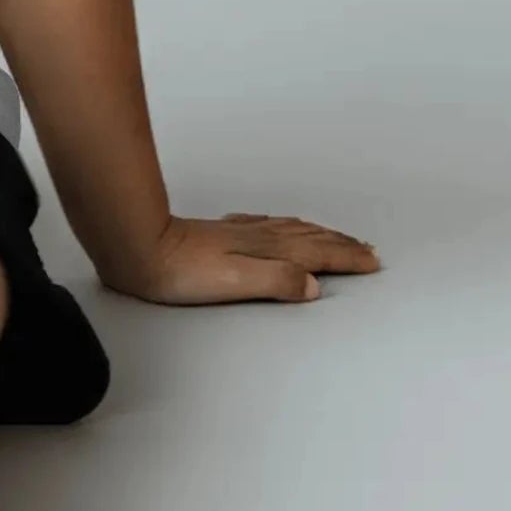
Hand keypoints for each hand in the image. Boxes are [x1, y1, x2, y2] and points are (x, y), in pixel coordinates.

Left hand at [101, 212, 380, 306]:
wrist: (137, 245)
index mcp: (267, 251)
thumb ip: (275, 282)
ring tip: (336, 236)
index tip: (373, 262)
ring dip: (318, 233)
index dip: (347, 258)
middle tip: (367, 249)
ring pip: (290, 229)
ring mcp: (239, 233)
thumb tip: (313, 286)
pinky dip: (286, 226)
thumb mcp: (233, 283)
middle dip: (341, 244)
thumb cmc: (179, 272)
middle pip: (310, 238)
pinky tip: (278, 226)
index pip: (318, 254)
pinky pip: (267, 225)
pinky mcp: (221, 233)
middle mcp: (258, 237)